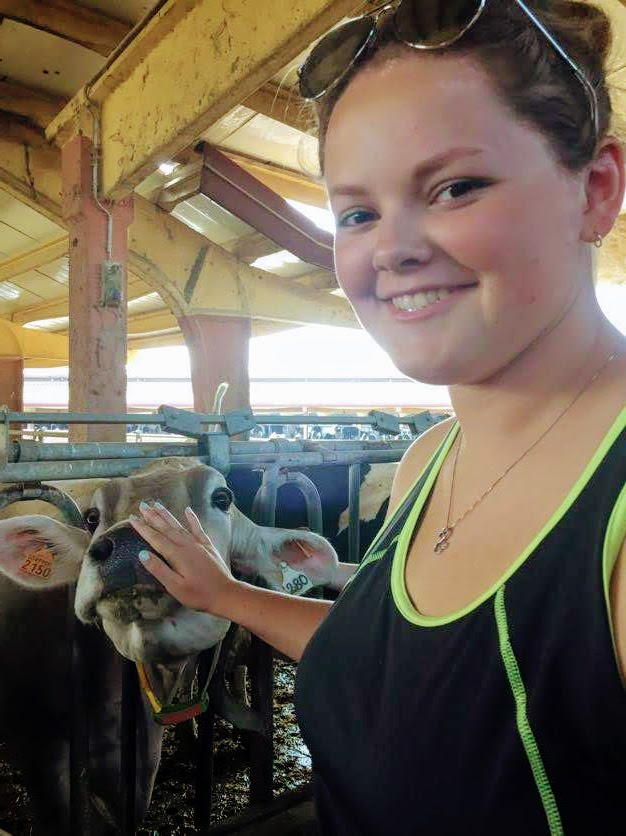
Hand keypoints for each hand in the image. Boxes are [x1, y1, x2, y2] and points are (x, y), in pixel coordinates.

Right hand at [129, 501, 237, 615]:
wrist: (226, 593)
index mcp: (176, 555)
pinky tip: (187, 510)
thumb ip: (158, 569)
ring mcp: (198, 544)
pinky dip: (192, 518)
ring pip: (179, 525)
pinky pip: (198, 528)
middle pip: (166, 528)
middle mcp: (186, 545)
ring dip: (167, 515)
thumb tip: (142, 553)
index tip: (132, 518)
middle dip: (152, 516)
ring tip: (157, 504)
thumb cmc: (198, 594)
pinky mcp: (207, 545)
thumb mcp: (174, 586)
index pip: (155, 538)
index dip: (143, 528)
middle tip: (141, 505)